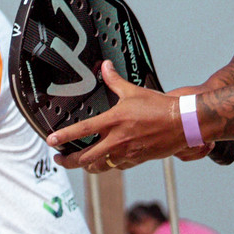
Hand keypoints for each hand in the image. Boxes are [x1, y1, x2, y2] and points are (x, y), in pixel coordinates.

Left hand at [49, 64, 192, 173]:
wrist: (182, 123)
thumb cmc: (159, 107)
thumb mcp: (134, 91)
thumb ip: (115, 81)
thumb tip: (105, 67)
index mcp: (114, 121)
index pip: (82, 130)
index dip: (64, 137)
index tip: (51, 141)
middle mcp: (117, 140)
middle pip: (85, 158)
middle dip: (68, 162)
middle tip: (60, 160)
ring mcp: (126, 153)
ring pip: (99, 167)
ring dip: (86, 167)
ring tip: (79, 163)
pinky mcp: (136, 160)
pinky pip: (116, 167)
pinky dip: (107, 165)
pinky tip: (104, 161)